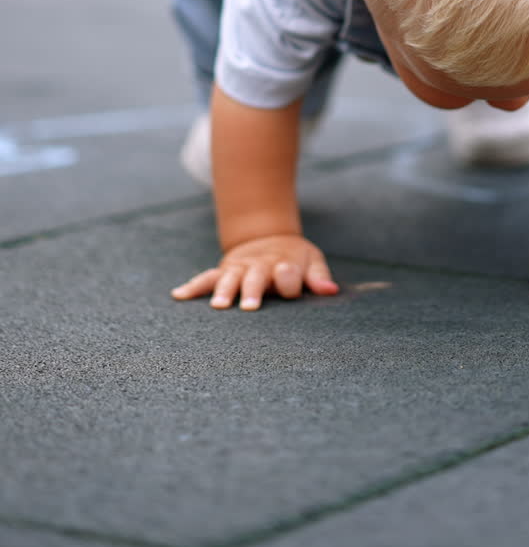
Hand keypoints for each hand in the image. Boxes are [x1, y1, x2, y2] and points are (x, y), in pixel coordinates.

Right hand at [171, 234, 338, 310]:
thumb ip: (318, 277)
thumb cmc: (294, 259)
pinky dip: (193, 286)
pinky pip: (206, 277)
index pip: (289, 273)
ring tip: (219, 306)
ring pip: (229, 278)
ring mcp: (239, 269)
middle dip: (252, 290)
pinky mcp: (224, 271)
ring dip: (224, 291)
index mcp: (284, 265)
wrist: (270, 239)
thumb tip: (330, 291)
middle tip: (249, 307)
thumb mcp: (311, 261)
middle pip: (256, 277)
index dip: (289, 276)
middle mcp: (259, 267)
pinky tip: (178, 296)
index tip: (285, 273)